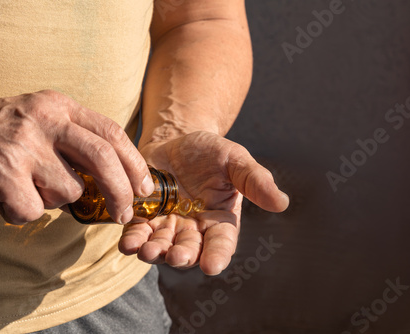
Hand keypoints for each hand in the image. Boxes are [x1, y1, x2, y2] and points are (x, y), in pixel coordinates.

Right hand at [0, 90, 153, 223]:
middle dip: (121, 192)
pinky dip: (23, 212)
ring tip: (27, 185)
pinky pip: (33, 210)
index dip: (135, 164)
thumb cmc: (1, 130)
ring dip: (53, 199)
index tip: (144, 188)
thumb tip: (115, 179)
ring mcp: (23, 146)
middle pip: (102, 159)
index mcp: (60, 106)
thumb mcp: (43, 118)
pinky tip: (5, 196)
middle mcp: (45, 121)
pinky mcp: (2, 173)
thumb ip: (76, 139)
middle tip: (123, 214)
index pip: (112, 133)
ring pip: (68, 191)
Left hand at [118, 131, 288, 274]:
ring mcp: (167, 224)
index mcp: (220, 220)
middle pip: (189, 250)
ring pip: (162, 245)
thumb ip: (255, 180)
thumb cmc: (210, 152)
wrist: (176, 139)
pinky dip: (133, 239)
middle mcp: (194, 228)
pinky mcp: (145, 216)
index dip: (217, 255)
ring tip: (148, 251)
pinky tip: (128, 243)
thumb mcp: (235, 159)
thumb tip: (282, 203)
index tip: (212, 266)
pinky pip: (138, 232)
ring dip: (155, 251)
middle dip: (182, 255)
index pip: (221, 243)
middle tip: (176, 256)